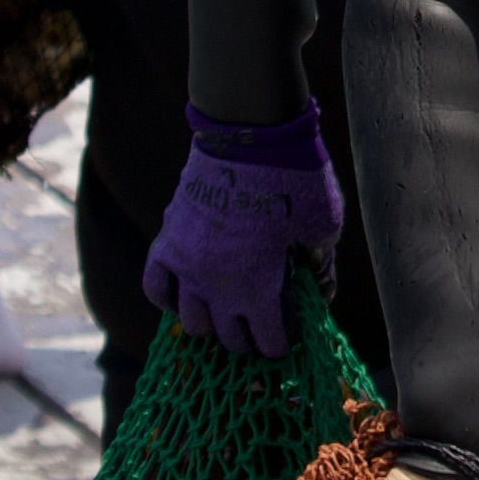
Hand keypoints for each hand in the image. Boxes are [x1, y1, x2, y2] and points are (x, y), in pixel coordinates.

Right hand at [143, 106, 344, 356]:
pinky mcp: (168, 239)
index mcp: (258, 287)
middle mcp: (217, 285)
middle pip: (227, 337)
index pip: (267, 340)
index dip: (280, 344)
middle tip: (259, 329)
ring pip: (190, 321)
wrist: (250, 136)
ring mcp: (187, 264)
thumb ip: (321, 264)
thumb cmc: (296, 179)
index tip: (287, 339)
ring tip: (225, 317)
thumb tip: (320, 291)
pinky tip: (184, 297)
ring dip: (210, 324)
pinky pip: (155, 286)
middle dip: (247, 339)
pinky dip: (168, 299)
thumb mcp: (323, 225)